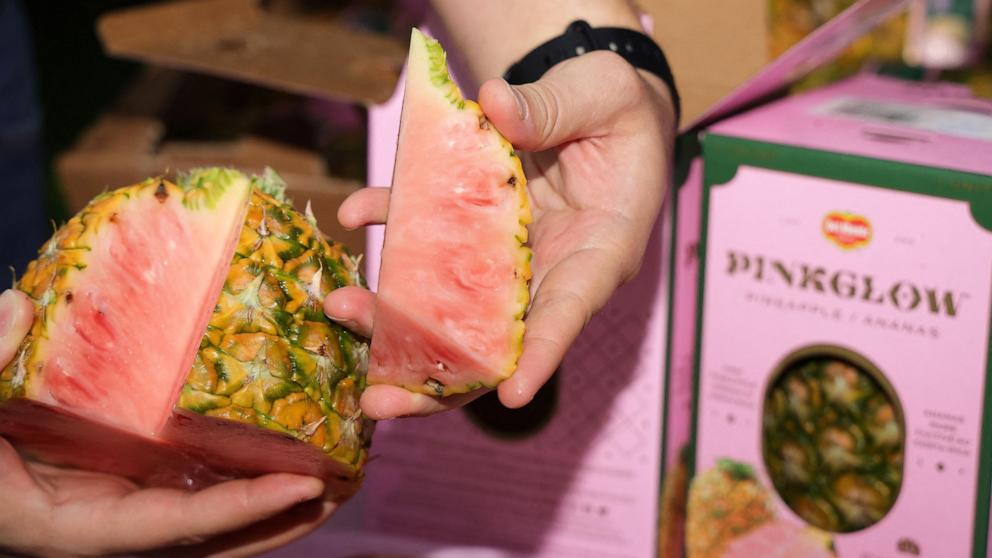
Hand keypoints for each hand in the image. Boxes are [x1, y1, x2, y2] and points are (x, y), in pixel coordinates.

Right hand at [0, 289, 334, 557]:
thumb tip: (17, 306)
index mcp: (80, 528)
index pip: (178, 527)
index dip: (241, 511)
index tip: (305, 485)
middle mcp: (119, 527)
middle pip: (219, 539)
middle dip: (285, 520)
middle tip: (350, 485)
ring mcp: (132, 510)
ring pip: (218, 519)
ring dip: (279, 502)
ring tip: (341, 469)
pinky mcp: (133, 487)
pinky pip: (200, 489)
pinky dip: (244, 476)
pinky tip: (285, 444)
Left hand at [327, 51, 675, 418]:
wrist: (591, 105)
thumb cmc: (616, 108)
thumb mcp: (602, 95)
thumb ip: (555, 108)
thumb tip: (493, 107)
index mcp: (599, 250)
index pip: (572, 310)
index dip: (544, 354)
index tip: (513, 394)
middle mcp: (548, 269)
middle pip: (494, 340)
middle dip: (436, 376)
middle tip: (379, 402)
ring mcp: (504, 257)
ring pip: (450, 307)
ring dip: (392, 315)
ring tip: (338, 306)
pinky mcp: (472, 230)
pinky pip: (428, 241)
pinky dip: (393, 228)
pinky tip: (358, 212)